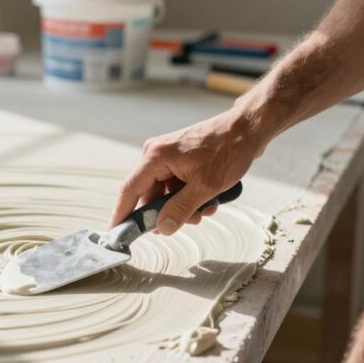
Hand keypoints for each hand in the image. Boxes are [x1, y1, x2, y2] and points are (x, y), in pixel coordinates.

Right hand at [109, 111, 260, 233]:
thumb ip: (181, 209)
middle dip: (167, 213)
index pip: (130, 190)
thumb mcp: (205, 186)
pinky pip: (175, 185)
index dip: (122, 214)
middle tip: (189, 222)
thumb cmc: (228, 150)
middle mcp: (156, 155)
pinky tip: (208, 201)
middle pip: (150, 195)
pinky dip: (189, 196)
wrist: (247, 129)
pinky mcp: (179, 159)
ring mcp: (168, 156)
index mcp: (156, 156)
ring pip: (165, 193)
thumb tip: (163, 228)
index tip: (116, 233)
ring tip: (206, 209)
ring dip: (183, 206)